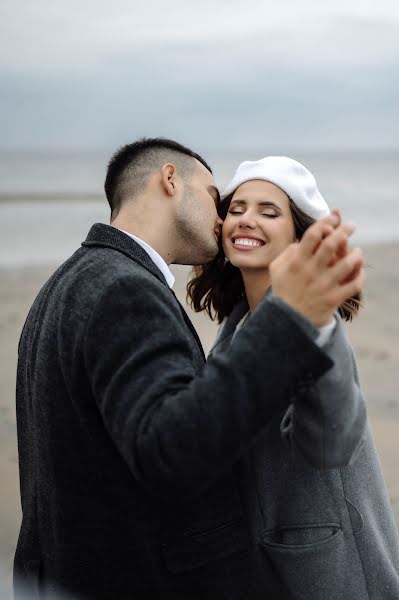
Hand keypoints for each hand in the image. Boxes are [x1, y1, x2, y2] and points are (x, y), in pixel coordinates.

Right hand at [270, 212, 364, 326]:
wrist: (285, 321)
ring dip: (355, 254)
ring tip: (357, 251)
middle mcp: (311, 271)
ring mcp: (323, 285)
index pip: (313, 235)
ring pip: (347, 264)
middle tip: (351, 225)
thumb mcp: (276, 269)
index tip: (333, 216)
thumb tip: (302, 241)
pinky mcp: (333, 299)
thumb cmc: (282, 291)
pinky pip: (353, 285)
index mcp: (297, 262)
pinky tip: (360, 271)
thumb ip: (288, 252)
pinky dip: (360, 276)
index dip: (324, 221)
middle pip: (331, 244)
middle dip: (344, 231)